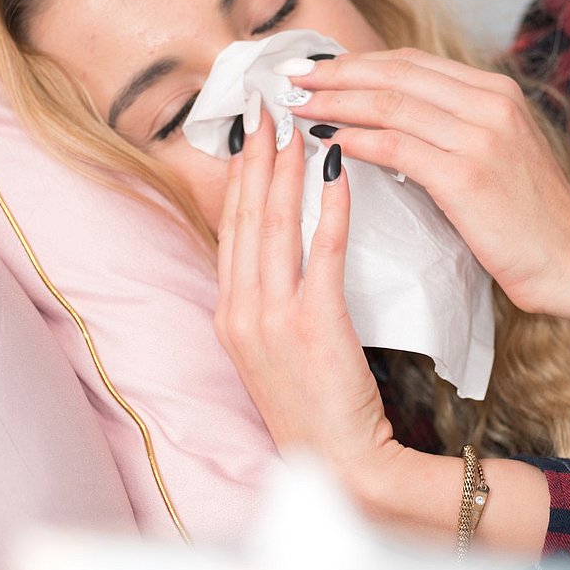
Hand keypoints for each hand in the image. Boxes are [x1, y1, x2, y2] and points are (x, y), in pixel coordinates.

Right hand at [213, 93, 397, 478]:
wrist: (341, 466)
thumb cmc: (316, 408)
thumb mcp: (275, 349)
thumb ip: (272, 296)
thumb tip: (284, 243)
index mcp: (229, 313)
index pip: (230, 227)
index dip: (239, 174)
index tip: (251, 130)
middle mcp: (239, 310)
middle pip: (245, 216)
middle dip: (257, 155)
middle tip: (268, 103)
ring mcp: (270, 319)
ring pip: (273, 226)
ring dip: (284, 168)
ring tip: (296, 122)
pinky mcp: (312, 326)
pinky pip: (321, 253)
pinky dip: (328, 208)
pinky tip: (336, 173)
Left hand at [286, 48, 569, 313]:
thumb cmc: (529, 218)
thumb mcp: (494, 154)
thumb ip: (451, 128)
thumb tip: (387, 120)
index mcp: (495, 91)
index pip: (411, 62)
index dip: (356, 62)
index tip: (315, 70)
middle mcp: (489, 102)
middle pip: (393, 73)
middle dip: (334, 74)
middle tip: (288, 80)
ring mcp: (480, 135)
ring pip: (389, 103)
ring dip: (334, 103)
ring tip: (296, 109)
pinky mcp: (467, 174)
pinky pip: (396, 146)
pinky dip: (355, 140)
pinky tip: (327, 143)